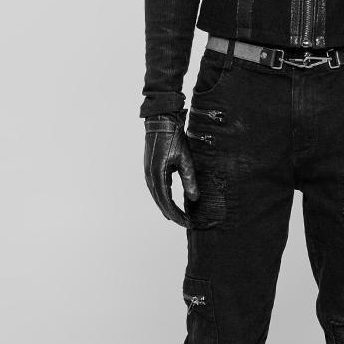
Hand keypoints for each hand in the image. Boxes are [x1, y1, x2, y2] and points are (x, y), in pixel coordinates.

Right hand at [143, 111, 198, 227]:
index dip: (176, 214)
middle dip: (173, 214)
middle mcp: (150, 176)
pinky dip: (164, 198)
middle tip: (185, 223)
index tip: (187, 223)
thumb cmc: (174, 137)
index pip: (167, 202)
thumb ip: (189, 180)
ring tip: (178, 218)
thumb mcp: (185, 159)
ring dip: (167, 208)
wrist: (160, 120)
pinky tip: (169, 203)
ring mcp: (148, 173)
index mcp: (157, 175)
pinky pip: (157, 189)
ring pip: (157, 196)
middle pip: (161, 202)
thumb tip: (195, 199)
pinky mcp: (150, 169)